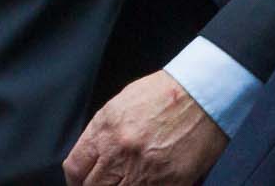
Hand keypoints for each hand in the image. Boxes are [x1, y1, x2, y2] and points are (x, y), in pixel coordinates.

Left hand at [63, 70, 227, 184]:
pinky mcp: (171, 182)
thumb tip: (90, 157)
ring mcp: (145, 170)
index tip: (80, 181)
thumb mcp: (117, 107)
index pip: (75, 168)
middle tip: (102, 183)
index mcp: (104, 130)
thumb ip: (100, 134)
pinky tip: (145, 183)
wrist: (200, 97)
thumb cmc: (160, 97)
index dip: (75, 180)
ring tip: (123, 182)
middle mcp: (120, 152)